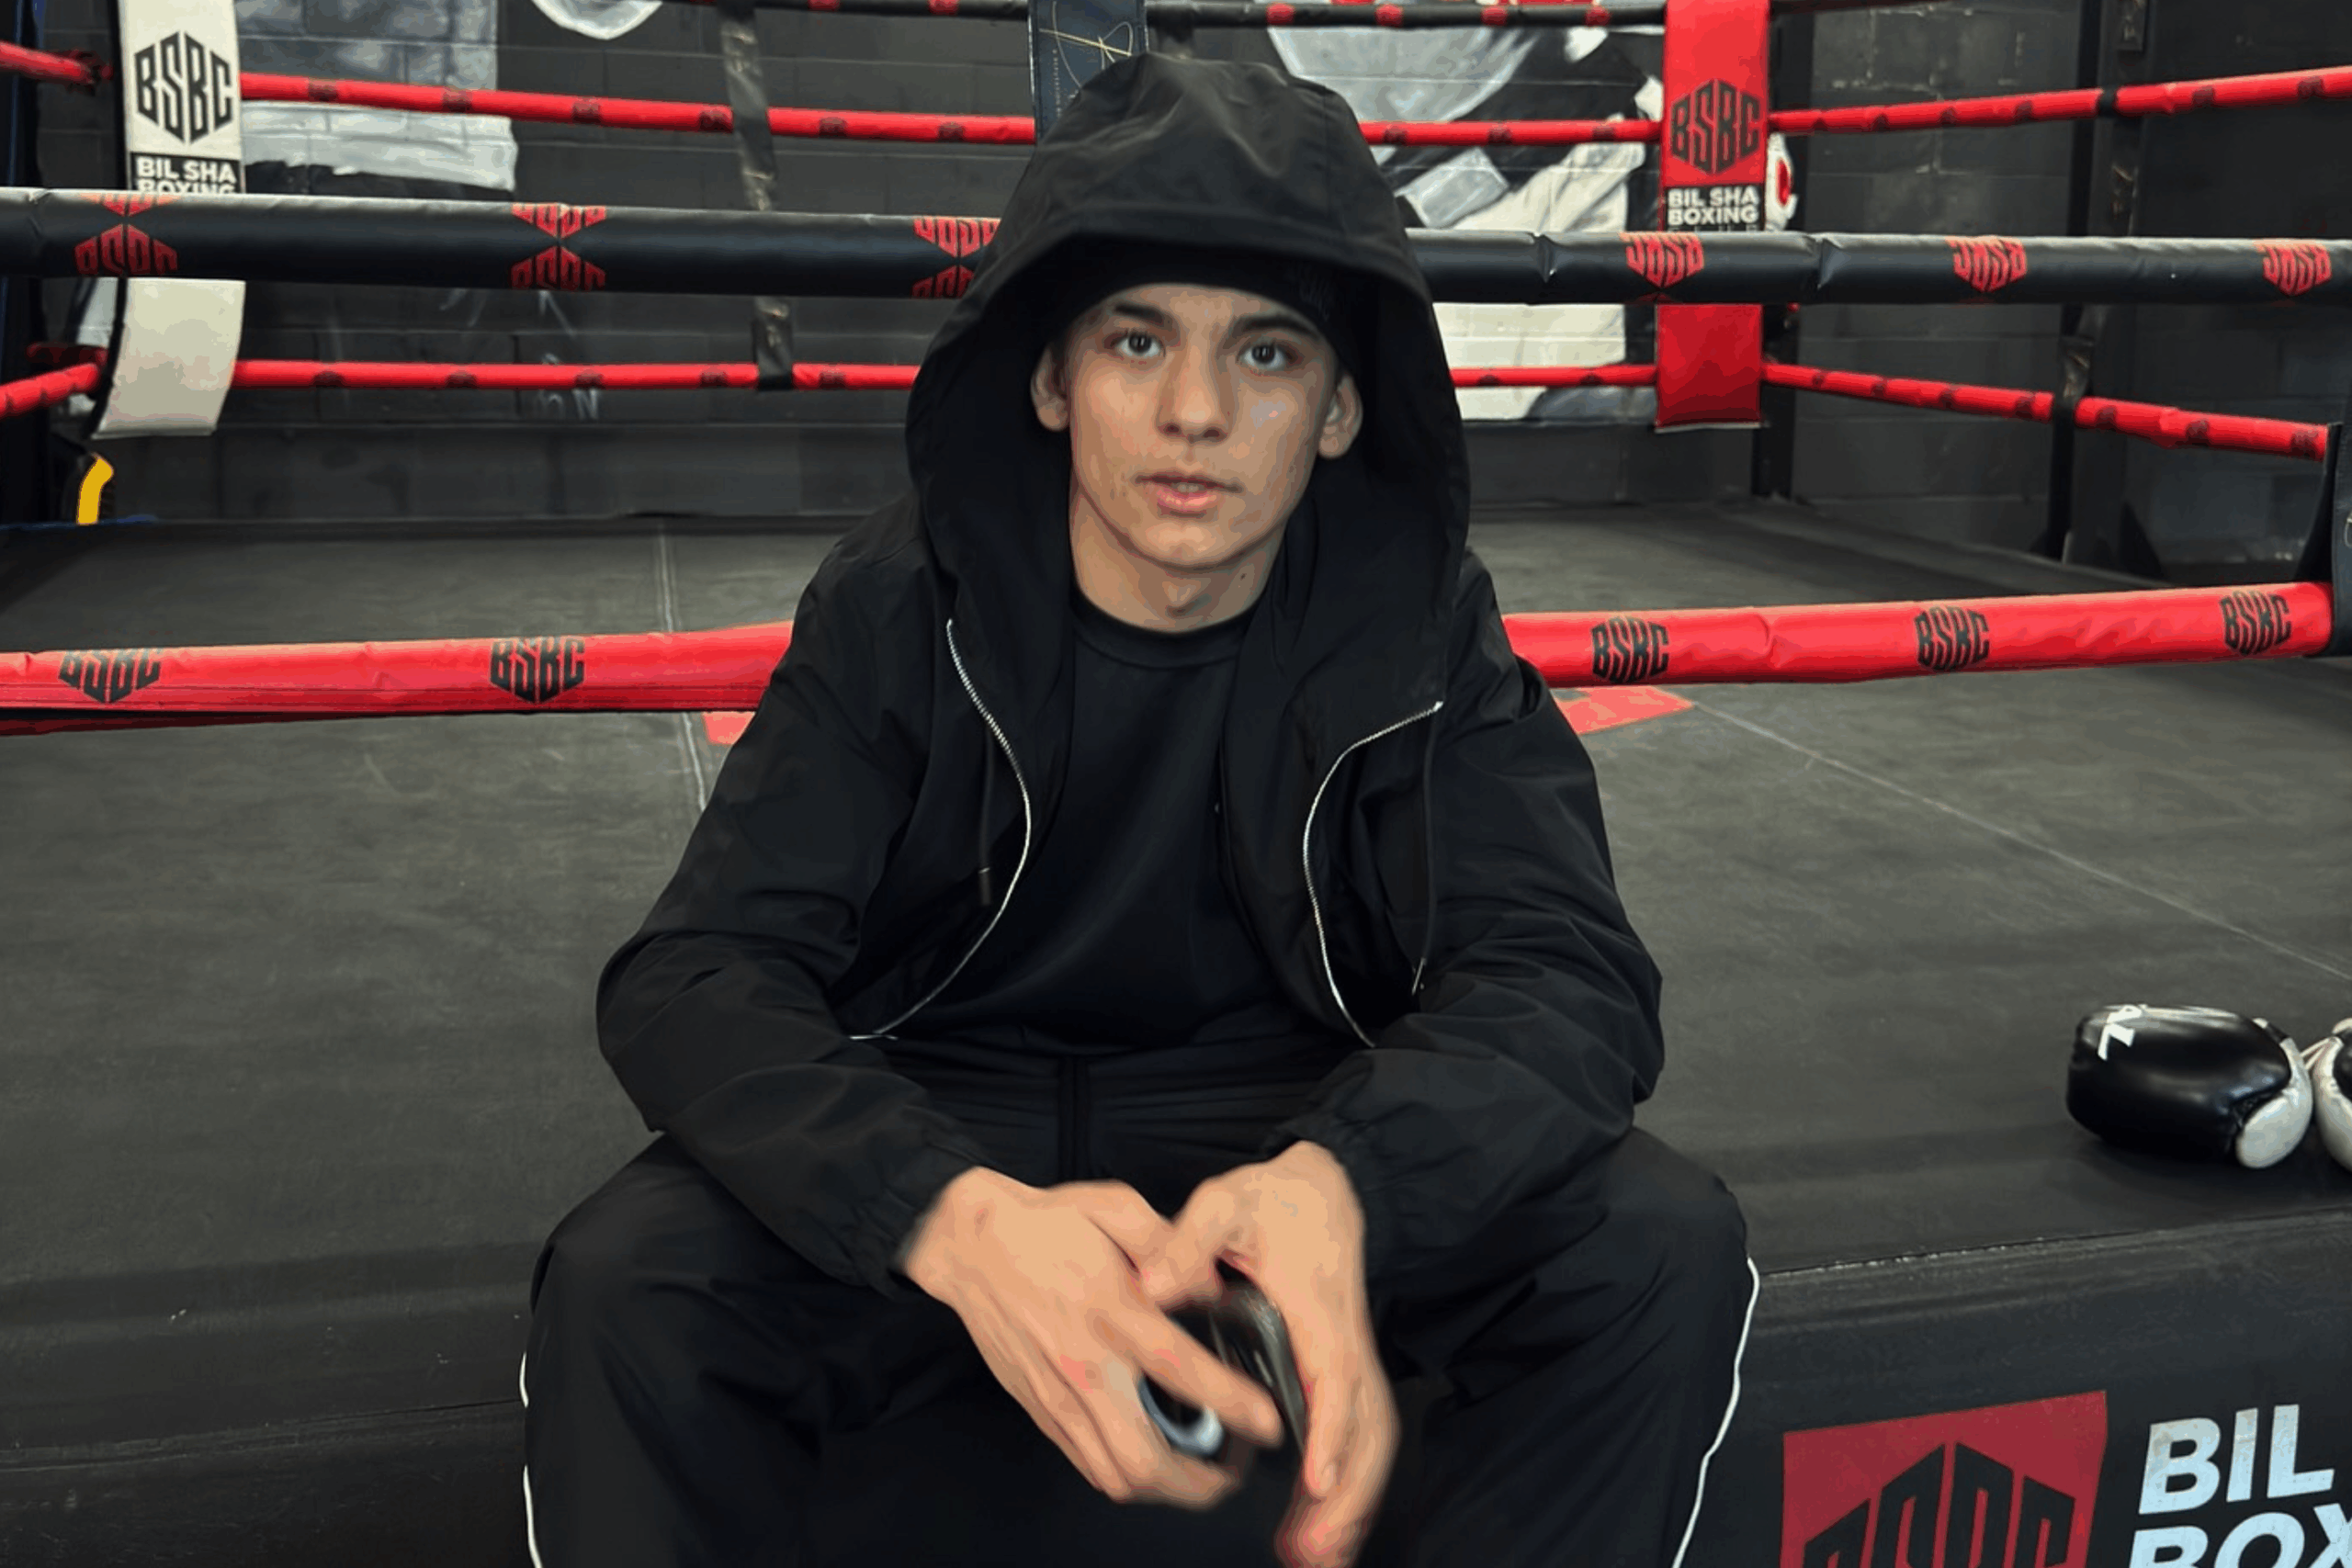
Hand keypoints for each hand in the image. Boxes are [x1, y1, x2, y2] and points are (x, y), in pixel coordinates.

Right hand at [904, 1170, 1287, 1508]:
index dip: (1233, 1405)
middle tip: (1231, 1473)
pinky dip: (1125, 1475)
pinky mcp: (1040, 1407)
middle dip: (1198, 1484)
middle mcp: (1085, 1364)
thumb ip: (1172, 1243)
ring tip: (1198, 1476)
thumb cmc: (1047, 1224)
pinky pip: (1086, 1463)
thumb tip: (1214, 1285)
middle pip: (1144, 1459)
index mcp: (1112, 1311)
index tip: (1269, 1422)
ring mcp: (1058, 1394)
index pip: (1183, 1372)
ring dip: (1164, 1489)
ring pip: (1113, 1475)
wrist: (972, 1245)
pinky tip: (1150, 1457)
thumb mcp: (1117, 1207)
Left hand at [1142, 1143, 1399, 1567]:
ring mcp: (1349, 1365)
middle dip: (1345, 1494)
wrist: (1327, 1190)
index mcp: (1320, 1308)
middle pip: (1367, 1428)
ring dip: (1347, 1506)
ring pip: (1368, 1443)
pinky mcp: (1341, 1379)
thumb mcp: (1228, 1203)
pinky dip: (1342, 1491)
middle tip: (1312, 1549)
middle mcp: (1345, 1344)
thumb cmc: (1277, 1201)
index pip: (1335, 1374)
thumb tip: (1152, 1285)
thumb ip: (1190, 1239)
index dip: (1331, 1428)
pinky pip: (1355, 1441)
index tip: (1316, 1476)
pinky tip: (1313, 1532)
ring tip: (1312, 1559)